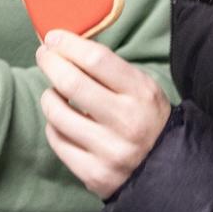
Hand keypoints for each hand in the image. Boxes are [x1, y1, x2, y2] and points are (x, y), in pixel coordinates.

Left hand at [37, 30, 170, 199]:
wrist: (169, 171)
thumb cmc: (145, 117)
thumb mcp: (141, 87)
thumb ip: (108, 68)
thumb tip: (64, 44)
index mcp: (141, 94)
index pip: (96, 59)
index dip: (68, 44)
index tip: (53, 37)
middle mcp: (127, 123)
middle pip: (71, 83)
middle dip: (50, 62)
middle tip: (44, 55)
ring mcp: (110, 151)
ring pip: (57, 113)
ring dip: (49, 96)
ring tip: (55, 92)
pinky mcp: (94, 174)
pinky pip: (56, 140)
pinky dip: (53, 125)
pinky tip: (62, 120)